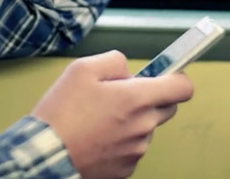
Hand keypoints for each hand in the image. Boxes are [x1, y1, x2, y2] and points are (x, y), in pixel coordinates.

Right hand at [31, 50, 193, 178]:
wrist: (47, 153)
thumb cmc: (62, 112)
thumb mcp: (81, 69)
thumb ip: (113, 61)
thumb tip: (127, 69)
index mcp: (136, 98)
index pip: (182, 87)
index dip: (176, 78)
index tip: (165, 75)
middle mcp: (143, 126)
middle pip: (165, 107)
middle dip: (148, 98)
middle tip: (117, 95)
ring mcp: (137, 149)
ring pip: (145, 127)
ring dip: (130, 120)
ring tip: (96, 118)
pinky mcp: (126, 168)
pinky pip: (131, 147)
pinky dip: (119, 141)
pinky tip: (95, 136)